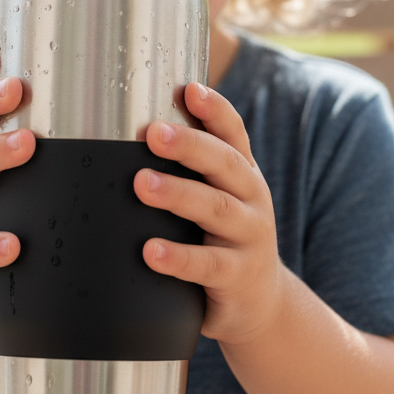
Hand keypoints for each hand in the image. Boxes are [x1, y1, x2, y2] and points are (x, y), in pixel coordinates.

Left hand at [134, 82, 285, 345]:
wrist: (260, 304)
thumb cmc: (223, 238)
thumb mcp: (218, 197)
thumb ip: (190, 168)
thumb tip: (132, 127)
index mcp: (242, 173)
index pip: (233, 134)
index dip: (215, 109)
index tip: (190, 89)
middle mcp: (251, 198)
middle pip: (225, 164)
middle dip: (190, 145)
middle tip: (153, 132)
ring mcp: (249, 238)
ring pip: (216, 209)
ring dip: (179, 193)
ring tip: (142, 183)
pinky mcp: (238, 277)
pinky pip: (208, 266)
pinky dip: (179, 258)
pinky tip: (150, 251)